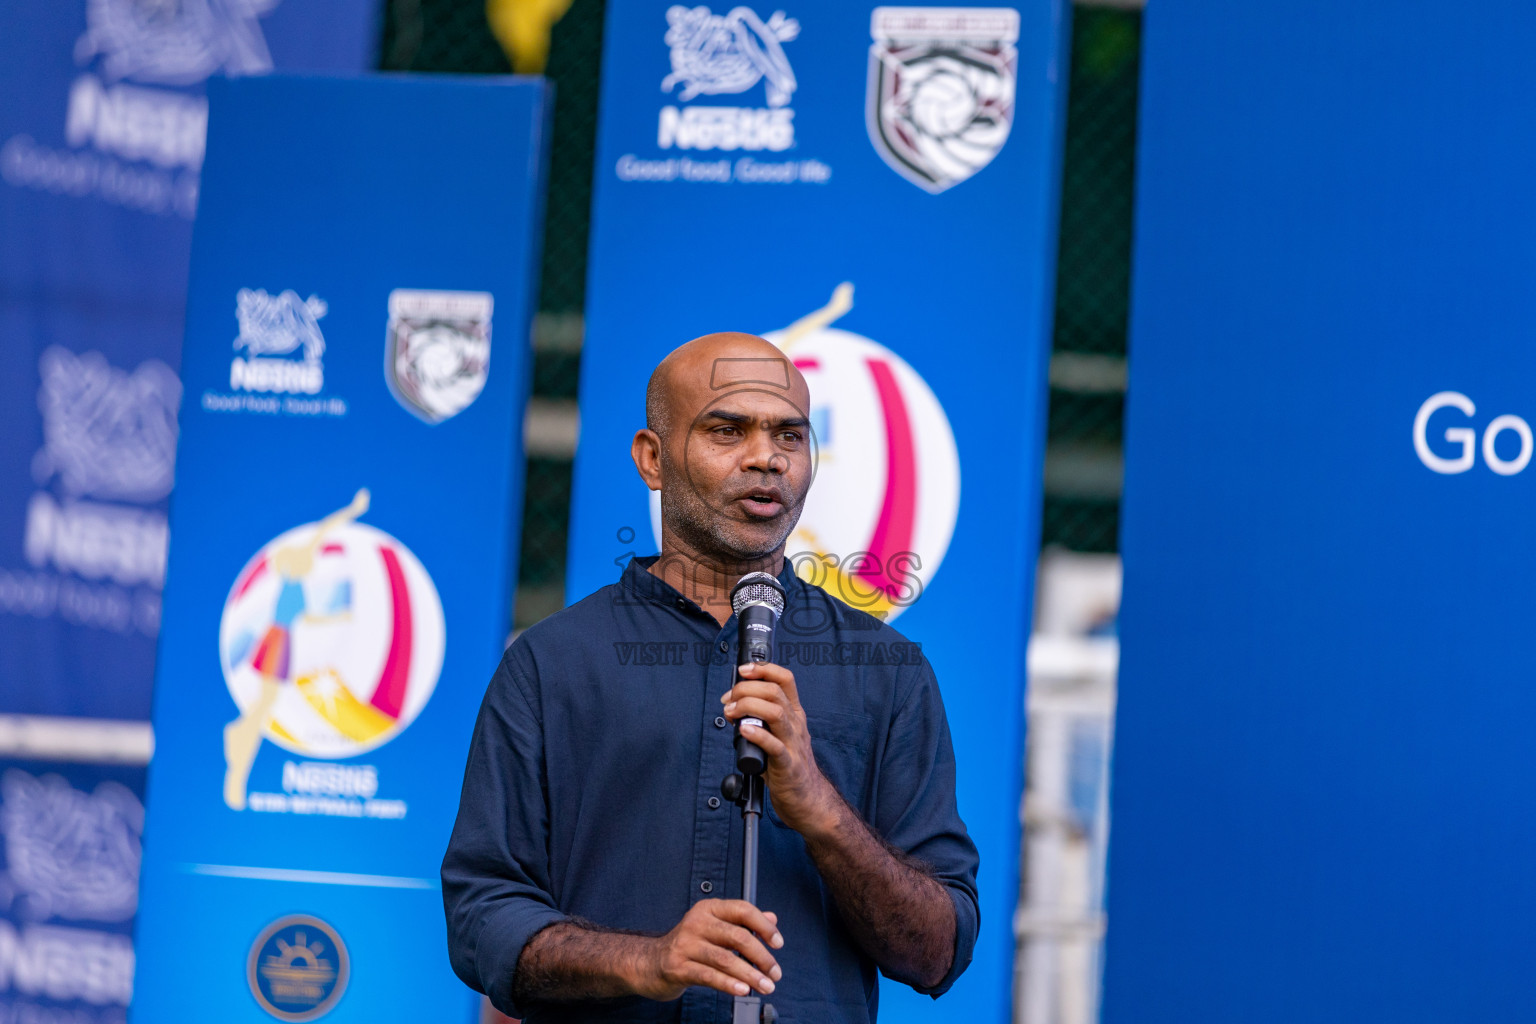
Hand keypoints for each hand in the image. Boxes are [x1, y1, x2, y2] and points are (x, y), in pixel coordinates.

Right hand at [633, 899, 782, 1000]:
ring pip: (725, 959)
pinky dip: (729, 984)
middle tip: (775, 973)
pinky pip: (709, 976)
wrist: (649, 963)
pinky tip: (743, 990)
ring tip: (766, 986)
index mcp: (708, 909)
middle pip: (738, 937)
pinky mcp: (678, 967)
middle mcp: (696, 923)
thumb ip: (742, 923)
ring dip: (750, 975)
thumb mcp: (714, 928)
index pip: (742, 910)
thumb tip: (772, 919)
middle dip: (762, 957)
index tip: (778, 943)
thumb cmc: (688, 945)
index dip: (764, 926)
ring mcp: (685, 945)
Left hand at [723, 662, 838, 835]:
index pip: (784, 679)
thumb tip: (733, 708)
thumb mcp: (778, 736)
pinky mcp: (788, 765)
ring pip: (776, 712)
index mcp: (794, 715)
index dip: (763, 669)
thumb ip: (760, 721)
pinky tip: (743, 731)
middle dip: (746, 689)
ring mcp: (794, 744)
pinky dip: (757, 734)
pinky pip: (774, 745)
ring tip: (731, 713)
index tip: (743, 670)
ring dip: (748, 707)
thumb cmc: (789, 768)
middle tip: (727, 701)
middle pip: (775, 691)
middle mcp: (796, 725)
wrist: (809, 801)